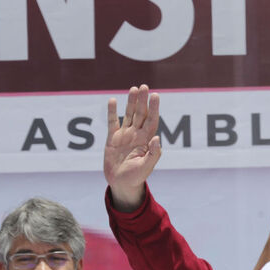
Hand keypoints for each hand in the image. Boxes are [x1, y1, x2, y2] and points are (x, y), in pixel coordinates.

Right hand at [104, 84, 161, 210]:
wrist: (121, 183)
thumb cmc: (136, 177)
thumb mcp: (146, 167)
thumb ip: (153, 154)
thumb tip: (157, 138)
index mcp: (146, 140)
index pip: (152, 120)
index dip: (154, 108)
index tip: (155, 96)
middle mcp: (137, 134)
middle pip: (141, 114)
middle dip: (143, 100)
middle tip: (144, 86)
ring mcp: (125, 135)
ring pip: (129, 114)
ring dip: (131, 102)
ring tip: (134, 89)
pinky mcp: (112, 138)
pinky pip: (113, 122)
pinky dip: (112, 112)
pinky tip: (112, 100)